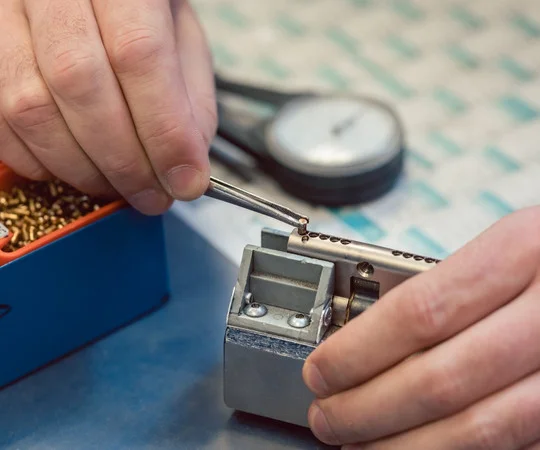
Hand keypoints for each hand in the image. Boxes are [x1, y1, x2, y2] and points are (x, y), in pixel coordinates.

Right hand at [0, 0, 215, 214]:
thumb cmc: (136, 11)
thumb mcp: (181, 36)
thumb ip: (190, 95)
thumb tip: (186, 165)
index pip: (139, 54)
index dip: (164, 130)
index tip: (186, 181)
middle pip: (79, 83)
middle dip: (124, 160)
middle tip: (153, 195)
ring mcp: (3, 15)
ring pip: (30, 106)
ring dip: (81, 168)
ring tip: (118, 186)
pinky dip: (39, 161)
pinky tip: (74, 168)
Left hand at [303, 206, 539, 448]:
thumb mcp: (512, 244)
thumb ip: (449, 287)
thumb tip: (370, 337)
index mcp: (525, 251)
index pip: (420, 312)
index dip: (359, 350)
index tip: (321, 369)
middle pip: (440, 378)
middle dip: (368, 407)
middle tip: (328, 416)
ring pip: (481, 428)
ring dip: (406, 446)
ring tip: (359, 445)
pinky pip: (516, 445)